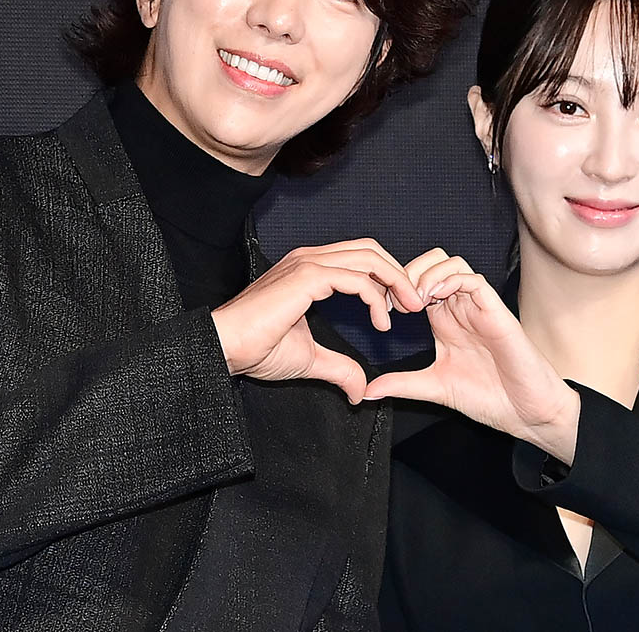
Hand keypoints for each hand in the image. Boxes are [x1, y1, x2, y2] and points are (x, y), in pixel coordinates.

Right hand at [212, 239, 425, 403]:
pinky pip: (356, 278)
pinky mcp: (307, 276)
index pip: (359, 258)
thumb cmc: (254, 348)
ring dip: (394, 281)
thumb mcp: (309, 359)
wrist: (224, 347)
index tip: (399, 308)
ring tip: (408, 309)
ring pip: (367, 257)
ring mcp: (307, 264)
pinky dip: (376, 297)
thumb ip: (338, 367)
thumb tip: (359, 389)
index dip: (385, 278)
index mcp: (308, 270)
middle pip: (369, 249)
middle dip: (397, 274)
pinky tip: (382, 322)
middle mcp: (309, 259)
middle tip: (414, 304)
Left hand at [364, 249, 580, 461]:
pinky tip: (434, 299)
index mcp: (444, 320)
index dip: (396, 286)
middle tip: (394, 298)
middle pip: (433, 262)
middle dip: (408, 272)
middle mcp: (460, 308)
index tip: (381, 306)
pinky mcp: (495, 311)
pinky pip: (473, 280)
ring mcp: (478, 307)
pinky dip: (451, 281)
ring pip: (452, 264)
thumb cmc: (489, 397)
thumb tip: (367, 391)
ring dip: (427, 274)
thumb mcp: (434, 387)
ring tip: (413, 299)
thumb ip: (402, 384)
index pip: (417, 282)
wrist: (525, 412)